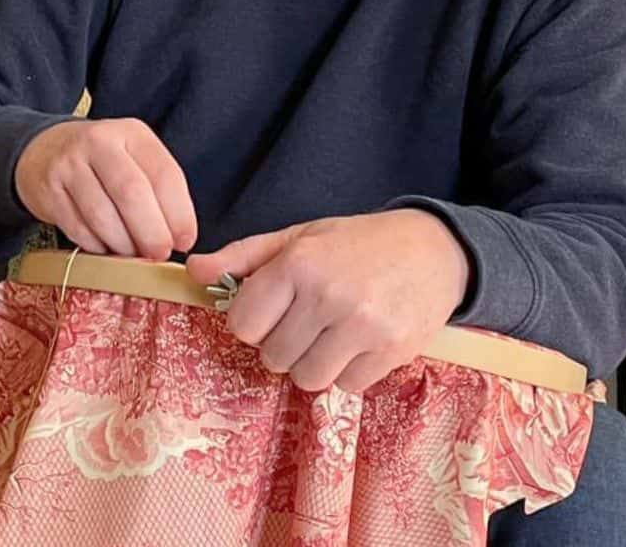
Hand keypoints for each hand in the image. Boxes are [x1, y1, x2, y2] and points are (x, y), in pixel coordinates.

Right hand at [15, 119, 197, 259]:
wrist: (44, 150)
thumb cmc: (102, 162)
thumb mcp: (134, 158)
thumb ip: (158, 190)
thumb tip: (179, 237)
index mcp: (132, 133)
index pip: (164, 174)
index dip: (179, 213)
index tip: (184, 240)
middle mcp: (99, 142)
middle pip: (131, 192)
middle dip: (151, 232)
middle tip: (159, 253)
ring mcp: (69, 164)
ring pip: (102, 214)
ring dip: (123, 243)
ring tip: (132, 254)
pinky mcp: (48, 190)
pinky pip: (77, 228)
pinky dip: (97, 245)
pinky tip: (105, 247)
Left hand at [185, 209, 470, 392]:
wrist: (434, 249)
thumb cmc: (357, 244)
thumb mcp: (298, 238)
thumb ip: (242, 257)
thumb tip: (192, 272)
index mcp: (297, 264)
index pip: (242, 325)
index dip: (252, 322)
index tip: (271, 311)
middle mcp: (327, 296)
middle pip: (273, 357)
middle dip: (283, 344)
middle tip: (307, 321)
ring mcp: (362, 326)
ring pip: (308, 379)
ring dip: (313, 363)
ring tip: (331, 335)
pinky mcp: (392, 351)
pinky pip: (347, 386)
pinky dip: (349, 371)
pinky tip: (360, 343)